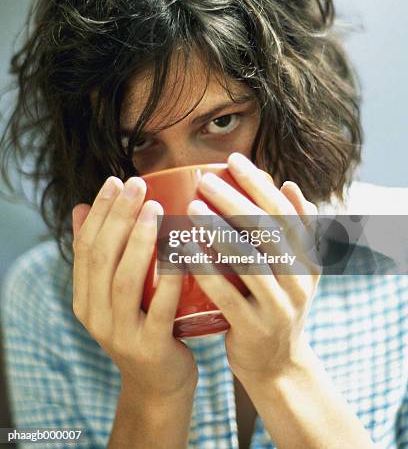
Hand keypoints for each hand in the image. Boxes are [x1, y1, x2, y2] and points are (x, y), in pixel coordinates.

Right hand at [72, 176, 197, 400]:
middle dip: (118, 216)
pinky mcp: (150, 346)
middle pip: (102, 257)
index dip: (100, 212)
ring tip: (155, 208)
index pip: (85, 246)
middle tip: (137, 185)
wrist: (159, 384)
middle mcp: (96, 315)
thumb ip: (101, 255)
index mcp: (85, 298)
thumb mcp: (115, 293)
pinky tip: (182, 251)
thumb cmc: (143, 325)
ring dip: (139, 240)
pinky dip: (170, 277)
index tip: (115, 181)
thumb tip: (82, 207)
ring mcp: (121, 333)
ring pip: (125, 279)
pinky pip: (161, 307)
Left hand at [185, 152, 319, 383]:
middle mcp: (299, 279)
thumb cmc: (275, 303)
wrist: (276, 364)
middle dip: (235, 200)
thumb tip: (288, 184)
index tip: (233, 159)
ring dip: (219, 230)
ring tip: (191, 207)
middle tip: (205, 179)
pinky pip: (228, 294)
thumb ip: (295, 229)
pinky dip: (205, 269)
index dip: (259, 183)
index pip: (285, 212)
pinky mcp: (254, 328)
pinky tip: (183, 250)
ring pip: (249, 260)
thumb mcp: (295, 269)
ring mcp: (279, 306)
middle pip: (267, 231)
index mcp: (307, 258)